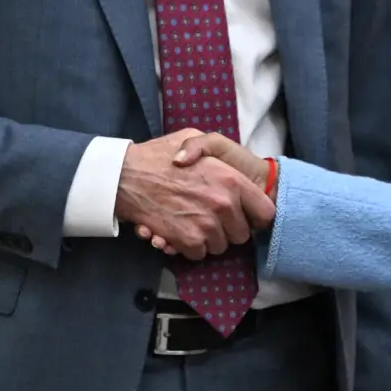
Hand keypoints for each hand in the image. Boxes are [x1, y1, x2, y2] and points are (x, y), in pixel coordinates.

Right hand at [115, 129, 274, 259]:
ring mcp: (205, 224)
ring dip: (207, 239)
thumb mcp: (191, 136)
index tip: (245, 215)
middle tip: (211, 218)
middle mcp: (223, 203)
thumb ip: (214, 149)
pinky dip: (189, 247)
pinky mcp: (187, 240)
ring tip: (192, 222)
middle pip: (242, 234)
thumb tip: (226, 168)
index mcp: (231, 179)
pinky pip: (199, 254)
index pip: (265, 212)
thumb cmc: (157, 156)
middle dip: (228, 229)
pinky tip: (178, 231)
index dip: (255, 216)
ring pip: (220, 246)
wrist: (124, 176)